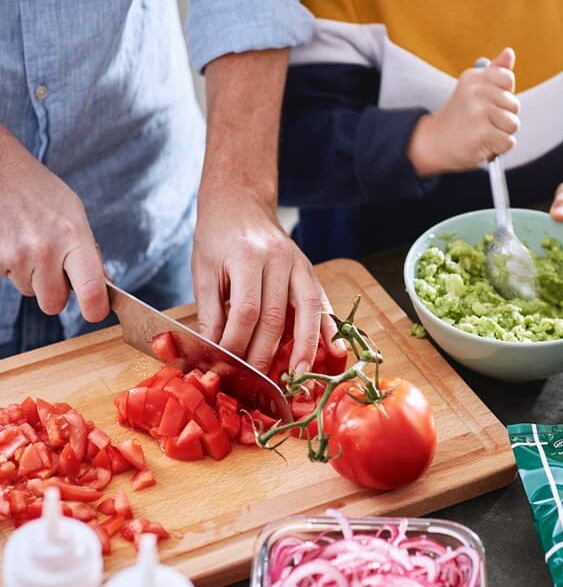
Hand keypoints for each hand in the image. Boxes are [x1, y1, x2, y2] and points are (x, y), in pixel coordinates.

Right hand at [0, 126, 108, 320]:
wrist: (1, 170)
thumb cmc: (40, 192)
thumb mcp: (74, 214)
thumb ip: (89, 252)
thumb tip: (105, 285)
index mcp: (74, 237)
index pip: (91, 290)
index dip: (95, 309)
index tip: (95, 311)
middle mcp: (45, 249)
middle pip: (54, 303)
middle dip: (54, 291)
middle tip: (52, 266)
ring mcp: (16, 255)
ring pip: (29, 292)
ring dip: (31, 276)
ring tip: (28, 244)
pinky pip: (7, 279)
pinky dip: (10, 267)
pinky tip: (12, 241)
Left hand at [192, 186, 343, 374]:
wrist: (240, 202)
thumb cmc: (218, 237)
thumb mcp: (204, 271)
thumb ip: (211, 313)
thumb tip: (212, 353)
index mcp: (248, 257)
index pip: (247, 312)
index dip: (237, 344)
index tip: (226, 367)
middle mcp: (279, 259)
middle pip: (276, 318)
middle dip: (266, 356)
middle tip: (256, 384)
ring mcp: (300, 264)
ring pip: (307, 312)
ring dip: (305, 349)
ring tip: (299, 377)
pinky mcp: (310, 271)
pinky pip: (323, 304)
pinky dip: (329, 330)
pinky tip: (335, 351)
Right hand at [407, 47, 519, 174]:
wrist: (432, 144)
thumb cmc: (457, 119)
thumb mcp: (471, 91)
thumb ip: (492, 73)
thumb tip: (509, 52)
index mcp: (473, 78)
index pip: (507, 79)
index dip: (501, 96)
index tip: (483, 104)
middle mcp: (475, 91)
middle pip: (514, 104)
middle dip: (501, 118)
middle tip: (478, 123)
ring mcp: (478, 112)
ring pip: (513, 124)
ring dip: (500, 134)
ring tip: (480, 134)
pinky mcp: (482, 133)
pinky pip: (508, 142)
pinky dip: (498, 148)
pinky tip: (481, 145)